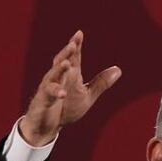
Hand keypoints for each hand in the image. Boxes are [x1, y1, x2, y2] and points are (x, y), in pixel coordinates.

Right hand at [18, 30, 121, 145]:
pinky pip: (49, 95)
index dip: (76, 45)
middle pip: (62, 62)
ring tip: (67, 63)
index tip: (79, 33)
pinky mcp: (43, 100)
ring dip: (60, 69)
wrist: (47, 127)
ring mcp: (49, 88)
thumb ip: (101, 83)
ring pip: (53, 75)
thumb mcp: (87, 95)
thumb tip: (118, 69)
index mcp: (70, 75)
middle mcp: (58, 78)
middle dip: (67, 53)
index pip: (74, 58)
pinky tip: (62, 93)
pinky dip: (55, 93)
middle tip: (73, 44)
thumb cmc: (66, 108)